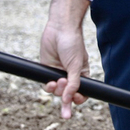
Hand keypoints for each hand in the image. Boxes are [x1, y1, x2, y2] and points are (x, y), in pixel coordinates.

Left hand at [40, 0, 90, 117]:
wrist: (60, 29)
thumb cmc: (72, 43)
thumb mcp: (76, 65)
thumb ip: (73, 84)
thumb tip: (69, 100)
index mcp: (82, 74)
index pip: (82, 92)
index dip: (78, 98)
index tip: (74, 98)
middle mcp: (70, 75)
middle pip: (68, 94)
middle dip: (66, 93)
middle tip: (64, 82)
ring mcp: (59, 73)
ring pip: (57, 91)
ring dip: (57, 89)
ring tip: (58, 80)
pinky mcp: (48, 70)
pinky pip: (48, 85)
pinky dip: (49, 87)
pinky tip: (51, 83)